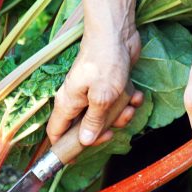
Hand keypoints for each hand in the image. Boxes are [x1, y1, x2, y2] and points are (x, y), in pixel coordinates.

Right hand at [47, 28, 143, 145]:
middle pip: (85, 128)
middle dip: (103, 130)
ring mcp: (93, 91)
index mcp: (68, 102)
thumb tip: (85, 142)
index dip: (64, 148)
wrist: (117, 32)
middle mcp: (77, 99)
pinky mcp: (109, 85)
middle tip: (114, 129)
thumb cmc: (105, 61)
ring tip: (130, 106)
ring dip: (121, 115)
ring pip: (105, 116)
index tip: (79, 158)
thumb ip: (93, 120)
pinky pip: (117, 102)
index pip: (56, 132)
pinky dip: (128, 100)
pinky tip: (135, 93)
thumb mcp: (101, 96)